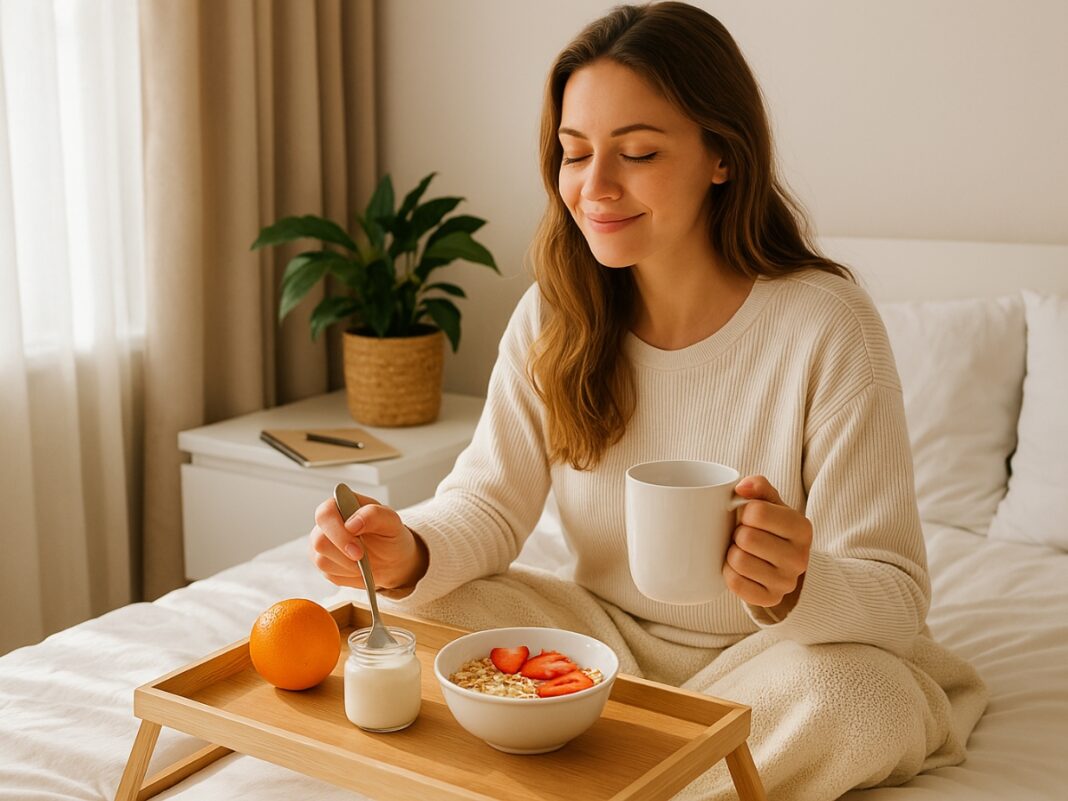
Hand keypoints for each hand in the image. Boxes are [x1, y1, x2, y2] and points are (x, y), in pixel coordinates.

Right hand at [308, 492, 428, 589]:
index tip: (356, 540)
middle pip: (319, 540)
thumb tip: (352, 523)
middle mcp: (327, 524)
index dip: (337, 530)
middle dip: (343, 552)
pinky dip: (347, 574)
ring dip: (347, 565)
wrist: (392, 559)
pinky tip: (359, 569)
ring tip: (365, 562)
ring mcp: (322, 544)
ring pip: (321, 560)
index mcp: (341, 505)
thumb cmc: (389, 535)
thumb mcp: (391, 521)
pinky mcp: (323, 563)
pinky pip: (328, 574)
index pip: (325, 514)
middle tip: (361, 557)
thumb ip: (373, 515)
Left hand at [722, 475, 811, 611]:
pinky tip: (739, 568)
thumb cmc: (770, 527)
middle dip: (738, 533)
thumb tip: (741, 487)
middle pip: (746, 538)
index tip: (748, 516)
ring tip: (742, 550)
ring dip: (732, 553)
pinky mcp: (771, 599)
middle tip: (744, 535)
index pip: (757, 512)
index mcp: (802, 528)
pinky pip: (735, 583)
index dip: (744, 511)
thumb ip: (759, 486)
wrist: (782, 563)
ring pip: (738, 561)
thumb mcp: (771, 503)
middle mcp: (800, 558)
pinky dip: (729, 572)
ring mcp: (787, 582)